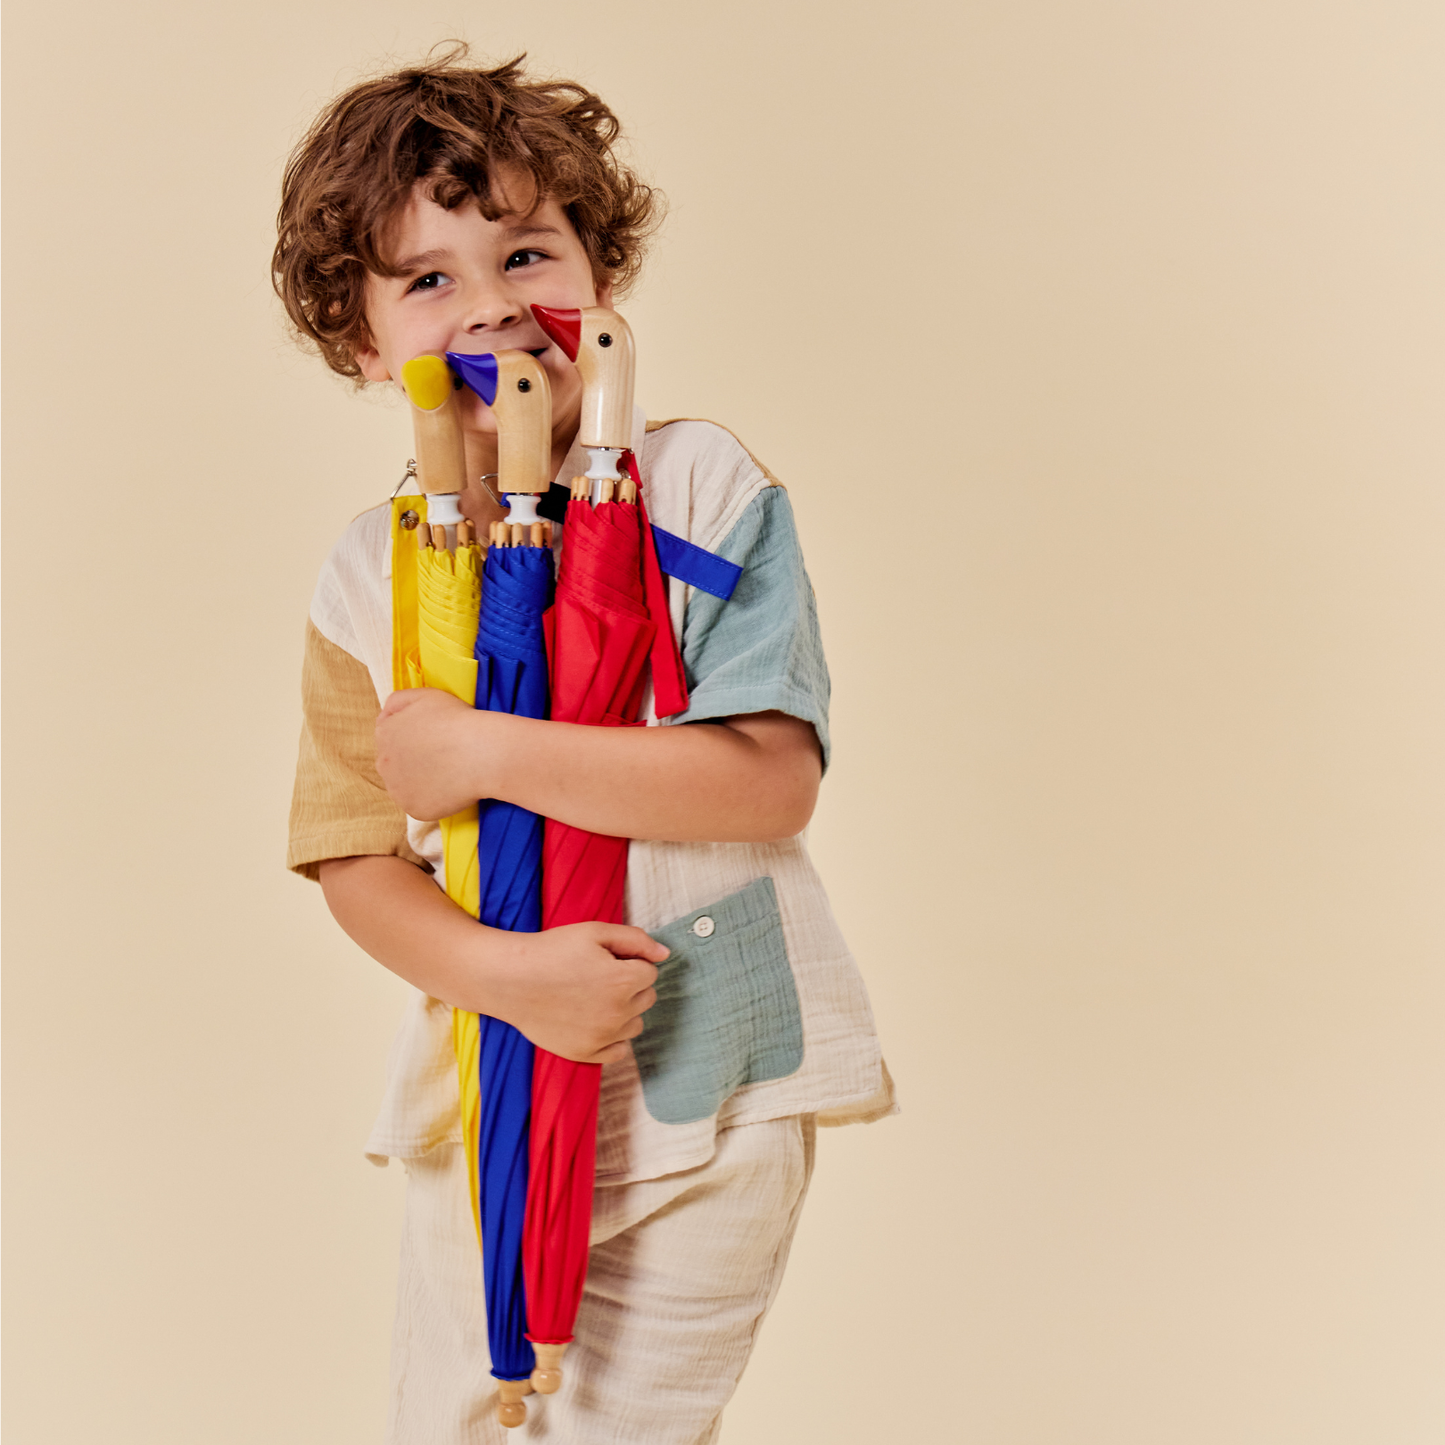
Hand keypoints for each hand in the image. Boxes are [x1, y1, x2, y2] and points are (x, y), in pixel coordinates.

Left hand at [375, 688, 487, 819]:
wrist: (481, 752)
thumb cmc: (456, 720)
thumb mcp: (424, 695)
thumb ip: (397, 701)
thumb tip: (387, 715)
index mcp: (384, 734)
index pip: (391, 735)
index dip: (414, 735)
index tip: (433, 736)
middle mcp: (383, 764)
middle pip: (395, 762)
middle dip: (413, 759)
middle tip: (442, 755)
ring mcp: (397, 790)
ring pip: (406, 785)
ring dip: (420, 780)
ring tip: (448, 772)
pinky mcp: (415, 810)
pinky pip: (421, 804)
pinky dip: (433, 798)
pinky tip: (450, 787)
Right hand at [480, 922, 667, 1063]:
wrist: (509, 979)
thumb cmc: (552, 950)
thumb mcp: (594, 932)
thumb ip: (636, 940)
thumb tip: (665, 955)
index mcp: (623, 981)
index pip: (650, 972)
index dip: (630, 961)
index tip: (606, 959)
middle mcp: (617, 1013)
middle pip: (646, 998)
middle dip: (630, 985)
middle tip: (597, 976)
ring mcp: (602, 1038)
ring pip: (635, 1024)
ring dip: (624, 1011)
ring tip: (592, 997)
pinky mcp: (585, 1054)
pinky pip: (619, 1051)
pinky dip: (613, 1038)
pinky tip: (593, 1022)